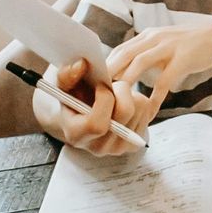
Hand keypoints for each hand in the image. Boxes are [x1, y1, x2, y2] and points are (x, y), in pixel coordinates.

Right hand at [30, 57, 148, 157]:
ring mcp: (119, 147)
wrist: (83, 117)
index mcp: (77, 136)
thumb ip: (67, 74)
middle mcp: (99, 147)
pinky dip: (137, 99)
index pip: (97, 124)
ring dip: (129, 93)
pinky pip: (147, 111)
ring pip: (139, 108)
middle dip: (121, 90)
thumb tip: (82, 64)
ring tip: (115, 94)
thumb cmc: (73, 100)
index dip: (103, 99)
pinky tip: (122, 102)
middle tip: (112, 84)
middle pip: (125, 113)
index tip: (101, 86)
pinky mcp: (135, 142)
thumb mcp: (64, 86)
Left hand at [105, 23, 211, 127]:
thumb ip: (144, 53)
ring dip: (126, 81)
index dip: (106, 64)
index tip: (95, 81)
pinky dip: (155, 97)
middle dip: (109, 71)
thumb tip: (123, 69)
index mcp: (148, 35)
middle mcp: (155, 38)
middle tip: (98, 92)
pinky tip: (148, 111)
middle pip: (125, 53)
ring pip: (140, 63)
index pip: (121, 48)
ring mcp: (169, 47)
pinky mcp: (182, 60)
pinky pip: (165, 81)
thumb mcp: (163, 44)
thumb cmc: (188, 46)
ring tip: (116, 99)